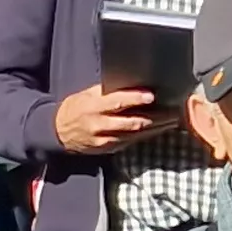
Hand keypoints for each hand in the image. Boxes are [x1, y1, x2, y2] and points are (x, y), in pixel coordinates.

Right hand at [50, 82, 164, 154]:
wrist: (57, 132)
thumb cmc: (75, 108)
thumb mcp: (86, 94)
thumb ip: (106, 90)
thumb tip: (130, 81)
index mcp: (93, 106)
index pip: (117, 101)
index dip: (135, 98)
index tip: (152, 95)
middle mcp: (99, 124)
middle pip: (132, 122)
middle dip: (156, 118)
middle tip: (174, 111)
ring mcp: (103, 139)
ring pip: (134, 135)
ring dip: (155, 128)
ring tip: (172, 121)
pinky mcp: (107, 149)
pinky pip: (129, 142)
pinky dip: (145, 136)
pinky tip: (157, 131)